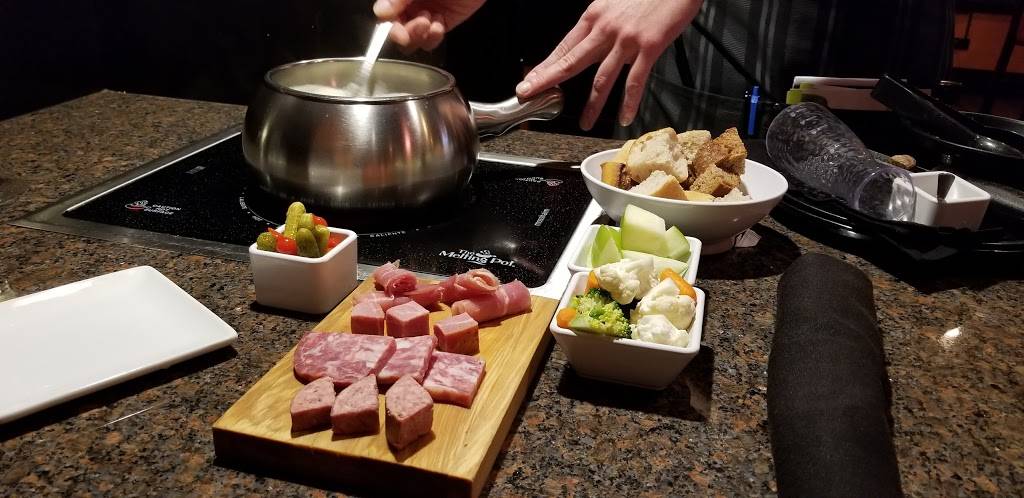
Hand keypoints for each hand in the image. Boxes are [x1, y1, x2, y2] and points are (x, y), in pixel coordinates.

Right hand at [373, 0, 485, 51]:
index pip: (386, 15)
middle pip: (398, 31)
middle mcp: (410, 5)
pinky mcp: (443, 23)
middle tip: (420, 24)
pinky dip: (434, 36)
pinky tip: (440, 24)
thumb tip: (380, 12)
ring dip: (421, 35)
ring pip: (414, 39)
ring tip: (432, 20)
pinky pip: (432, 39)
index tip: (398, 32)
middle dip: (407, 33)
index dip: (388, 26)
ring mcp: (426, 15)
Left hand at [516, 0, 701, 129]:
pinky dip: (629, 102)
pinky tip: (624, 117)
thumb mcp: (615, 3)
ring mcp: (627, 40)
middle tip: (529, 95)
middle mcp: (606, 29)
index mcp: (595, 16)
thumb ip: (604, 25)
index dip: (545, 67)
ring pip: (602, 78)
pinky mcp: (649, 47)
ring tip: (585, 122)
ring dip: (592, 105)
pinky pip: (635, 81)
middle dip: (548, 81)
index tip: (530, 81)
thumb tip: (596, 44)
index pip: (564, 47)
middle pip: (571, 61)